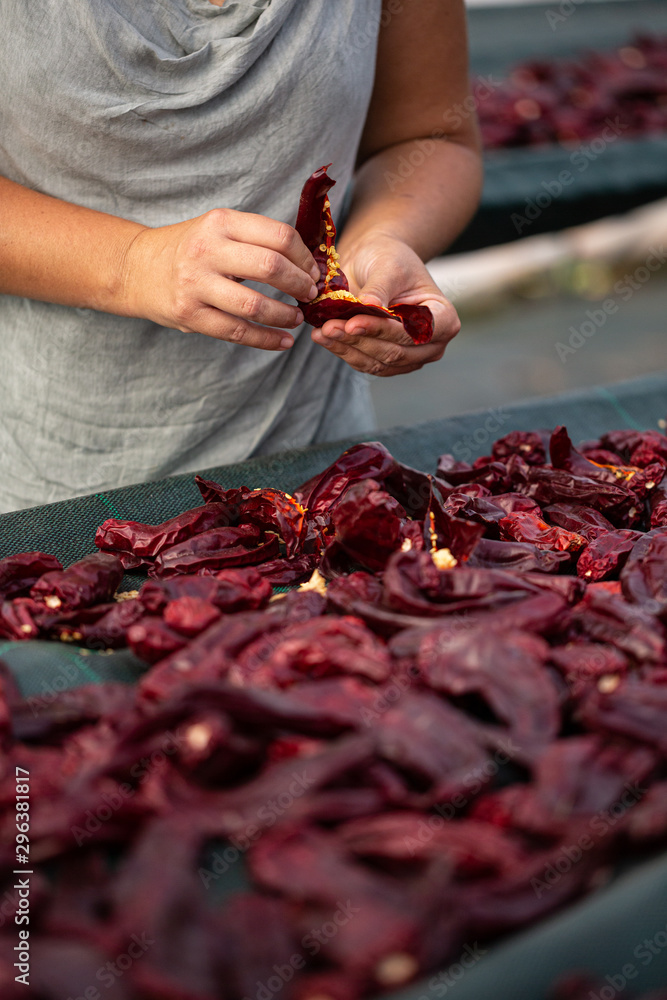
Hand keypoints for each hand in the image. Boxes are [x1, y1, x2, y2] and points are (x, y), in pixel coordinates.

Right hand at [122, 208, 320, 349]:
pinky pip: (237, 332)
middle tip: (310, 294)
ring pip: (255, 305)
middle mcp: (207, 250)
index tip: (313, 271)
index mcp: (221, 222)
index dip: (304, 257)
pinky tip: (283, 341)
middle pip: (270, 267)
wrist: (136, 268)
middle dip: (299, 284)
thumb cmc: (189, 248)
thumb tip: (306, 262)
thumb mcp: (218, 229)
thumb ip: (255, 239)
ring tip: (296, 318)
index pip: (278, 236)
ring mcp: (196, 284)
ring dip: (285, 315)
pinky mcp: (190, 314)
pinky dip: (266, 340)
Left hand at [311, 234, 459, 375]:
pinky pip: (364, 363)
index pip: (416, 333)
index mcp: (444, 318)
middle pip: (395, 352)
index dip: (384, 330)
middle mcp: (431, 344)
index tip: (354, 322)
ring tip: (322, 331)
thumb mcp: (387, 265)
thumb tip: (369, 307)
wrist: (376, 262)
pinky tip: (323, 337)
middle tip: (329, 327)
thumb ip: (380, 289)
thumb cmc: (390, 258)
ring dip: (347, 348)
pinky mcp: (386, 362)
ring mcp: (409, 357)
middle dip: (360, 340)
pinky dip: (342, 351)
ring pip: (377, 362)